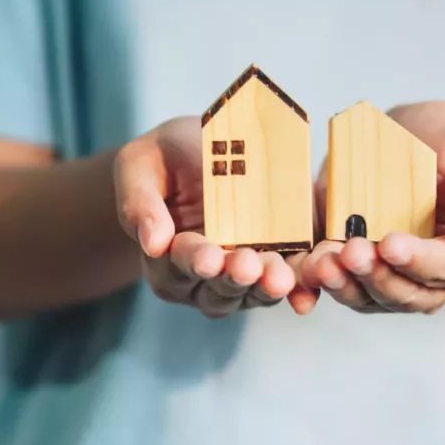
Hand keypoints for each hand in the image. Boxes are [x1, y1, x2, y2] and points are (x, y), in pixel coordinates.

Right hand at [114, 116, 306, 317]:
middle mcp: (201, 279)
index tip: (206, 256)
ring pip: (251, 293)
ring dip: (265, 287)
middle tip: (248, 267)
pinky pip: (286, 284)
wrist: (204, 151)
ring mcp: (240, 278)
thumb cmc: (165, 160)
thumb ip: (139, 201)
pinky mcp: (275, 266)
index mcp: (165, 259)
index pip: (177, 265)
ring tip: (278, 277)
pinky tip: (305, 291)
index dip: (192, 260)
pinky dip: (297, 289)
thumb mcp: (140, 166)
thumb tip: (152, 243)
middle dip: (232, 278)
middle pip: (216, 288)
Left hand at [302, 101, 444, 313]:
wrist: (411, 137)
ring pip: (366, 297)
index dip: (420, 261)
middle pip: (404, 292)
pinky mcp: (351, 272)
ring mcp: (388, 279)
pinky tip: (303, 272)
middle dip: (375, 275)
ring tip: (322, 262)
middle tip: (351, 251)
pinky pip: (334, 286)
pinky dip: (315, 285)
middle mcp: (429, 279)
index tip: (392, 244)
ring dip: (342, 284)